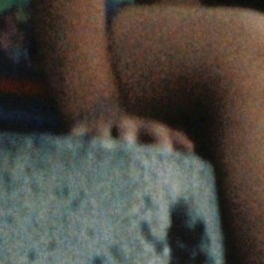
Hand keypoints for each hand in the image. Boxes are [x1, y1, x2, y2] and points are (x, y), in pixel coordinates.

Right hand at [61, 100, 193, 155]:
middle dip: (128, 134)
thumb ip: (171, 138)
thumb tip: (192, 147)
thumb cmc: (133, 131)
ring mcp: (101, 125)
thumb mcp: (151, 131)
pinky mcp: (81, 128)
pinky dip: (74, 136)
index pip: (155, 131)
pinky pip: (76, 133)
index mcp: (142, 127)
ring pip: (100, 130)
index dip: (162, 140)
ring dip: (100, 135)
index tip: (167, 152)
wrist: (98, 112)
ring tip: (99, 144)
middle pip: (127, 127)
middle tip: (128, 143)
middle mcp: (122, 124)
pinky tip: (71, 141)